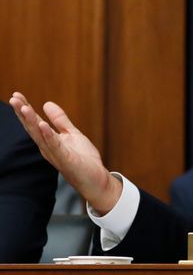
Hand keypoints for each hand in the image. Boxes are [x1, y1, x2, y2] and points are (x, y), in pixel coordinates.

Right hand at [8, 92, 122, 213]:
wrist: (96, 179)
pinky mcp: (66, 160)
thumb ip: (60, 120)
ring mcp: (56, 154)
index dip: (25, 109)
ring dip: (32, 121)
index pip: (34, 122)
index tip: (16, 95)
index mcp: (48, 140)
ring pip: (40, 136)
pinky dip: (49, 136)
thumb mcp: (72, 134)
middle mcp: (47, 147)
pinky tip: (43, 125)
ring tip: (24, 107)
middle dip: (23, 113)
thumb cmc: (83, 159)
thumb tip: (47, 103)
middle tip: (13, 98)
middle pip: (32, 128)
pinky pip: (56, 146)